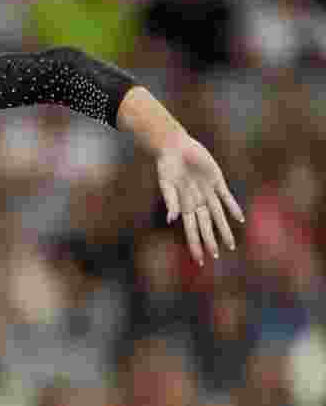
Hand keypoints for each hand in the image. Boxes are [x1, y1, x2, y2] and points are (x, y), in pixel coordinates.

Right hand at [156, 136, 244, 264]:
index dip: (195, 245)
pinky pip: (226, 197)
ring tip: (231, 245)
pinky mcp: (217, 181)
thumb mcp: (166, 183)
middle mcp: (197, 202)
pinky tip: (240, 219)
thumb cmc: (166, 165)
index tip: (199, 260)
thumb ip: (171, 201)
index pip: (191, 230)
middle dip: (210, 241)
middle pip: (205, 226)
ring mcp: (208, 192)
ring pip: (218, 215)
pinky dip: (233, 208)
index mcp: (183, 205)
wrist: (174, 145)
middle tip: (216, 257)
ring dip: (224, 230)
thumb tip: (172, 220)